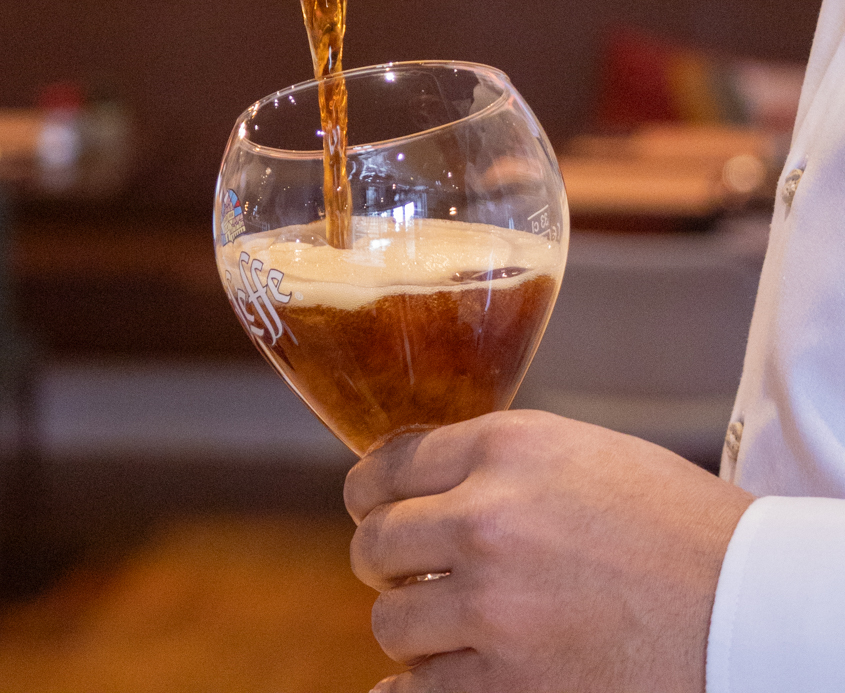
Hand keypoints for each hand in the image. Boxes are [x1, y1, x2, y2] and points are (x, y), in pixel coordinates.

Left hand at [344, 410, 752, 692]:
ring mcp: (493, 607)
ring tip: (439, 622)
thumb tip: (431, 480)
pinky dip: (416, 685)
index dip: (371, 490)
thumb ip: (500, 463)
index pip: (390, 463)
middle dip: (384, 557)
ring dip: (408, 622)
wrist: (746, 605)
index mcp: (507, 448)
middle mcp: (487, 519)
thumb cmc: (676, 525)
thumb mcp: (582, 454)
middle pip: (377, 540)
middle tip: (400, 568)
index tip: (370, 505)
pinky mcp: (508, 686)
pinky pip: (415, 690)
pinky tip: (433, 674)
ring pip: (391, 618)